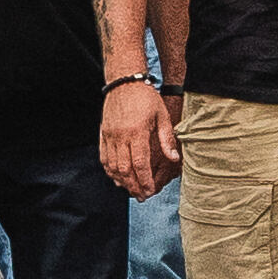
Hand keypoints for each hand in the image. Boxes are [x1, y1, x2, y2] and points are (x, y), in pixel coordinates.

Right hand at [99, 77, 173, 198]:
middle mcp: (120, 136)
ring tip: (131, 190)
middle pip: (125, 169)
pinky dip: (110, 170)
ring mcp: (109, 136)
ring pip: (112, 166)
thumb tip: (174, 159)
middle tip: (141, 196)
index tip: (149, 191)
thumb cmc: (146, 97)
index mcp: (136, 132)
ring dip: (121, 181)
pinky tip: (117, 178)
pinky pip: (104, 158)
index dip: (144, 181)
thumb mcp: (162, 116)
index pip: (139, 164)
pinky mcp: (103, 134)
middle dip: (133, 186)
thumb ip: (167, 139)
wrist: (124, 82)